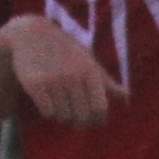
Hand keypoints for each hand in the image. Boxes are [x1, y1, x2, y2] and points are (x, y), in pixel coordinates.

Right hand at [3, 11, 128, 125]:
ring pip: (63, 117)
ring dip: (62, 116)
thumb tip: (127, 95)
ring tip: (60, 105)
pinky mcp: (35, 84)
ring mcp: (54, 80)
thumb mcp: (87, 61)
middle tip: (76, 121)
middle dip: (80, 124)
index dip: (97, 121)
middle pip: (82, 118)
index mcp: (89, 71)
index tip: (93, 122)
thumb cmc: (65, 51)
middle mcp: (73, 76)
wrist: (31, 35)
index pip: (100, 109)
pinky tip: (47, 101)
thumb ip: (106, 81)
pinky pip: (48, 113)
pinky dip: (48, 112)